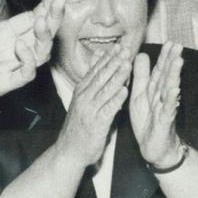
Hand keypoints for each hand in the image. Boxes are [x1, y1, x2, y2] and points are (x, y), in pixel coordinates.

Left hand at [0, 0, 63, 130]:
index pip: (30, 18)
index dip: (45, 6)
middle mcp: (8, 49)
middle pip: (41, 34)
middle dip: (54, 16)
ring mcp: (6, 66)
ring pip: (40, 53)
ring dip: (45, 36)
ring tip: (43, 19)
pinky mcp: (1, 83)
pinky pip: (24, 74)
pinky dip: (27, 60)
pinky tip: (19, 44)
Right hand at [55, 45, 129, 168]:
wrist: (69, 152)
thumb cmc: (79, 127)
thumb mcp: (83, 102)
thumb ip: (92, 84)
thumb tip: (99, 63)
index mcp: (81, 91)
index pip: (96, 70)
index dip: (108, 58)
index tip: (118, 46)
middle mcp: (84, 98)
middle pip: (101, 76)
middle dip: (114, 62)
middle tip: (126, 49)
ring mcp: (89, 110)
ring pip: (105, 89)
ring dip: (117, 76)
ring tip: (128, 64)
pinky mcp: (96, 124)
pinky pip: (108, 109)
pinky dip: (116, 99)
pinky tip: (125, 91)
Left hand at [129, 43, 185, 168]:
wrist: (153, 148)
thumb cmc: (147, 120)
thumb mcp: (139, 95)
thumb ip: (141, 76)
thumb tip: (142, 54)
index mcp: (154, 90)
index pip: (159, 71)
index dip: (164, 57)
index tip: (170, 42)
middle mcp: (161, 97)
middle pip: (166, 76)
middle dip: (172, 60)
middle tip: (177, 45)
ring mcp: (164, 108)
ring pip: (169, 89)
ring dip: (174, 75)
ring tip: (178, 61)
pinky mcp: (164, 122)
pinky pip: (168, 109)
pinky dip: (171, 99)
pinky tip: (174, 89)